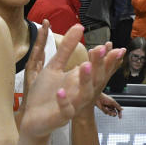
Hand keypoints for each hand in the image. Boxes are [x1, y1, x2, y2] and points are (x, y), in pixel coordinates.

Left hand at [19, 24, 123, 138]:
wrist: (33, 119)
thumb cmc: (45, 93)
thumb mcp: (54, 66)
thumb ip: (67, 48)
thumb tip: (79, 26)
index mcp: (80, 81)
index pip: (97, 69)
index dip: (105, 59)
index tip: (112, 45)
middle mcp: (80, 93)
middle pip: (94, 79)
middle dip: (98, 65)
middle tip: (100, 49)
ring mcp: (72, 106)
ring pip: (84, 95)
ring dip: (85, 80)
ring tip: (85, 65)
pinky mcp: (61, 117)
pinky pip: (66, 110)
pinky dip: (64, 101)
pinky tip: (60, 91)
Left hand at [95, 92, 121, 116]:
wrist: (98, 98)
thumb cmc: (105, 98)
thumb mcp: (113, 102)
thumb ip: (118, 106)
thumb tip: (122, 109)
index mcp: (114, 104)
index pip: (118, 110)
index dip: (119, 113)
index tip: (120, 117)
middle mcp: (111, 106)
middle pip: (115, 113)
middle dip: (114, 114)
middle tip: (114, 114)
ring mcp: (107, 108)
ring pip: (110, 114)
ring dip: (110, 112)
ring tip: (108, 109)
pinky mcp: (104, 110)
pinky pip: (106, 113)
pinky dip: (106, 111)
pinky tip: (104, 107)